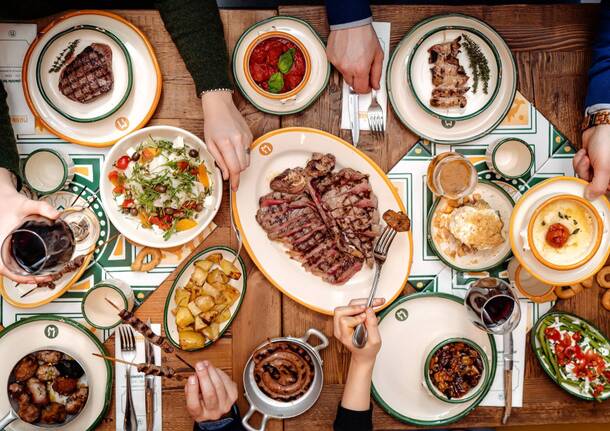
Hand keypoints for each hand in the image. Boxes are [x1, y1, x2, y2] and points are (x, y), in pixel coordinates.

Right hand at [0, 168, 57, 283]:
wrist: (2, 199)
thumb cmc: (9, 203)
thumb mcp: (25, 205)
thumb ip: (42, 208)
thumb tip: (56, 214)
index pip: (4, 268)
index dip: (20, 277)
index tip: (36, 279)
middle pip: (11, 272)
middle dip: (29, 278)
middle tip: (48, 278)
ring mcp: (3, 249)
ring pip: (12, 269)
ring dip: (27, 275)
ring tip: (46, 275)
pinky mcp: (8, 248)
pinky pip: (14, 263)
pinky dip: (25, 268)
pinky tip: (37, 268)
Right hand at [185, 361, 237, 421]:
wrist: (218, 409)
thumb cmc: (203, 403)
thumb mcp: (192, 399)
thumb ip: (190, 389)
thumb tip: (194, 376)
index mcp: (200, 414)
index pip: (194, 405)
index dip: (192, 390)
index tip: (192, 377)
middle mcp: (213, 412)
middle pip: (210, 394)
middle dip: (204, 376)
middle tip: (199, 365)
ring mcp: (225, 404)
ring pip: (220, 385)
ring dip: (212, 372)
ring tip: (206, 364)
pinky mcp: (233, 396)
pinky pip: (227, 381)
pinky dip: (220, 373)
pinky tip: (214, 370)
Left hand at [201, 91, 252, 190]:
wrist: (220, 106)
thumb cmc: (212, 124)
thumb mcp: (209, 143)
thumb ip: (219, 161)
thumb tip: (227, 176)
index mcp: (226, 143)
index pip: (235, 168)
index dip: (235, 180)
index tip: (235, 188)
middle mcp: (238, 141)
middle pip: (243, 166)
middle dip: (237, 172)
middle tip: (229, 172)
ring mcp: (246, 138)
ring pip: (247, 160)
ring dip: (240, 164)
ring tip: (231, 157)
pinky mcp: (250, 136)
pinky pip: (249, 151)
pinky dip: (243, 154)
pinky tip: (234, 148)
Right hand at [327, 24, 383, 93]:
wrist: (351, 21)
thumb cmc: (364, 34)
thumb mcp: (378, 54)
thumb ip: (377, 73)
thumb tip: (376, 84)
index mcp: (360, 69)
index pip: (361, 89)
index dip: (366, 89)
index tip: (368, 87)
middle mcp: (347, 68)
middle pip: (352, 84)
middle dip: (358, 81)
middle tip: (363, 72)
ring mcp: (337, 63)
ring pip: (344, 74)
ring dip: (350, 70)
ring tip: (355, 57)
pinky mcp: (331, 58)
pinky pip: (338, 66)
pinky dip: (343, 62)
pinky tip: (348, 53)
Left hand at [333, 297, 383, 365]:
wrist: (363, 353)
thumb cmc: (367, 350)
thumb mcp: (374, 341)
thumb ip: (372, 325)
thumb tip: (369, 310)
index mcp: (345, 336)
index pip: (344, 321)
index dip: (356, 317)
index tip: (366, 318)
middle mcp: (340, 329)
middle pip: (341, 311)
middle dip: (356, 307)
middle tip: (368, 307)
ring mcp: (341, 323)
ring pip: (345, 306)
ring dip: (359, 304)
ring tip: (370, 305)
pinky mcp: (346, 318)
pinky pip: (350, 307)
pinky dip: (360, 305)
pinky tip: (368, 308)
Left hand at [574, 124, 609, 199]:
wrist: (599, 126)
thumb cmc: (607, 142)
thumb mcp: (604, 167)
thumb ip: (598, 185)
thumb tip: (590, 197)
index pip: (603, 192)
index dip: (595, 187)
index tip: (591, 178)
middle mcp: (608, 175)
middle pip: (590, 185)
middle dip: (586, 172)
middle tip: (590, 162)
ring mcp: (598, 170)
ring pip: (583, 176)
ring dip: (582, 165)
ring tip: (588, 156)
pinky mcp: (590, 164)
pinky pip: (579, 168)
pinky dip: (579, 160)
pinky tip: (585, 153)